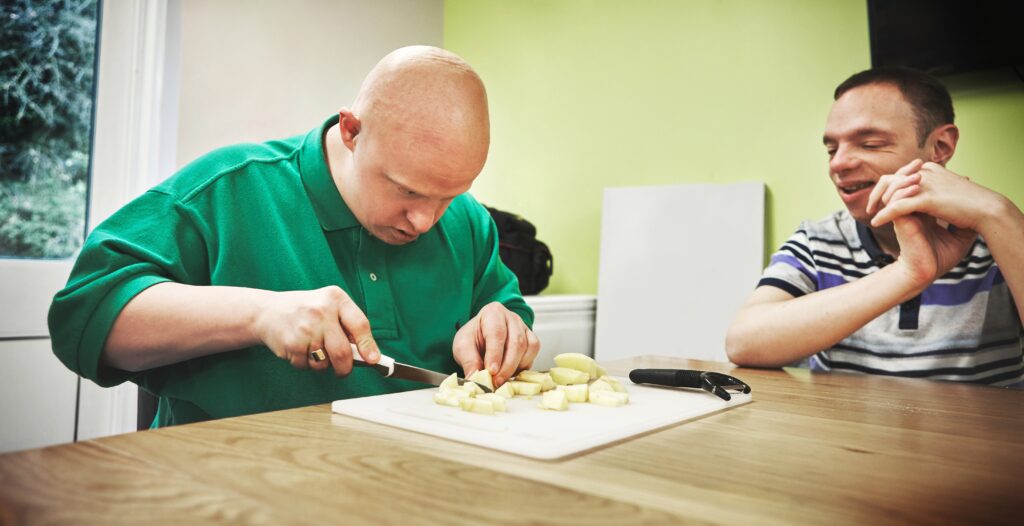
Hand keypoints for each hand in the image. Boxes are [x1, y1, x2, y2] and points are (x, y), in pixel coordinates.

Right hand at [251, 286, 379, 374]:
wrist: (268, 311)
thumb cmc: (306, 311)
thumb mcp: (329, 306)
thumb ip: (349, 325)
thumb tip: (369, 354)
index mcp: (336, 298)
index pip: (360, 324)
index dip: (368, 346)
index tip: (373, 360)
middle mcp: (321, 312)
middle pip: (342, 352)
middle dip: (345, 368)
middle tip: (344, 369)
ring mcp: (305, 329)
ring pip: (324, 364)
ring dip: (322, 365)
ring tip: (314, 349)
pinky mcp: (291, 344)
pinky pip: (306, 366)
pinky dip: (306, 364)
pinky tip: (300, 349)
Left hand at [452, 302, 539, 386]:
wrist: (480, 338)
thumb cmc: (473, 339)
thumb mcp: (462, 347)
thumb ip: (468, 361)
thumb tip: (475, 377)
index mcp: (493, 312)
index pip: (497, 333)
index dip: (495, 354)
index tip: (491, 371)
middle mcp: (511, 317)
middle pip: (516, 341)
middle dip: (507, 366)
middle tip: (496, 381)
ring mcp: (524, 327)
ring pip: (528, 347)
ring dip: (516, 367)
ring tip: (502, 378)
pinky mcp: (531, 339)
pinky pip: (533, 353)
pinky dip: (524, 365)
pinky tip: (511, 372)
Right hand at [867, 160, 978, 287]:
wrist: (927, 272)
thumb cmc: (941, 257)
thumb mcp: (960, 235)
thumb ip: (964, 221)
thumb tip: (978, 210)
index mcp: (920, 211)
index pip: (914, 187)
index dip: (918, 174)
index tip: (932, 166)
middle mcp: (908, 211)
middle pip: (899, 182)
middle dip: (906, 170)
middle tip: (918, 162)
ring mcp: (901, 214)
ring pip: (891, 187)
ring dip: (902, 177)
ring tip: (917, 172)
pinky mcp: (898, 220)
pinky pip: (894, 200)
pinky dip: (902, 191)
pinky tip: (915, 185)